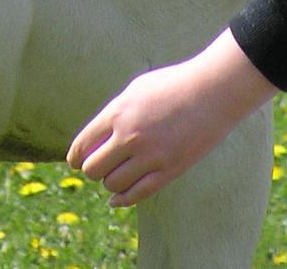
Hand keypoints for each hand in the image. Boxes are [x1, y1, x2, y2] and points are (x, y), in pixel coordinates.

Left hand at [66, 29, 278, 207]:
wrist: (211, 91)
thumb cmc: (173, 85)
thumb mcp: (137, 90)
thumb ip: (115, 114)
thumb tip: (95, 140)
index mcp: (119, 112)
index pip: (83, 144)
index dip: (75, 156)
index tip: (75, 161)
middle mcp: (130, 136)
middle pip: (93, 169)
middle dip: (93, 169)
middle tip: (99, 166)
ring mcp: (150, 155)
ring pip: (113, 185)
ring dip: (110, 183)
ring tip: (116, 174)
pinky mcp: (168, 171)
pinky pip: (137, 195)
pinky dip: (122, 200)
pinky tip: (117, 200)